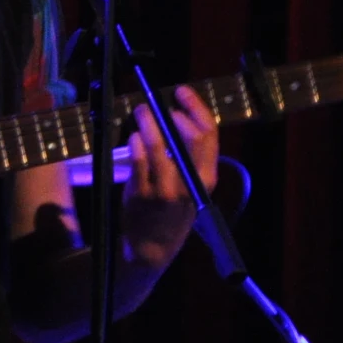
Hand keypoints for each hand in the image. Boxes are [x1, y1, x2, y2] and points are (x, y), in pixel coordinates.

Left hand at [119, 86, 217, 268]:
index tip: (181, 93)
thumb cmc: (170, 212)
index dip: (195, 108)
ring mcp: (166, 190)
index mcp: (206, 179)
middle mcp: (191, 185)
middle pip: (189, 137)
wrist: (151, 250)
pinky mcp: (143, 195)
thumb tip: (178, 117)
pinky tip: (133, 137)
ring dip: (148, 122)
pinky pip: (139, 161)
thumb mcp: (192, 189)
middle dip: (171, 113)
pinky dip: (135, 144)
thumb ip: (190, 158)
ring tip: (140, 112)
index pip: (209, 135)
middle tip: (157, 102)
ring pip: (159, 146)